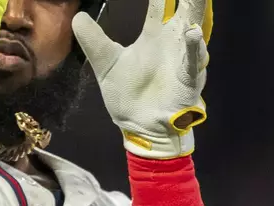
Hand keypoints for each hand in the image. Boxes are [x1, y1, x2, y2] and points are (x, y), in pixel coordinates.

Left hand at [73, 0, 212, 158]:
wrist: (138, 125)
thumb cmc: (127, 94)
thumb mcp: (105, 65)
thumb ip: (94, 41)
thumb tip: (77, 17)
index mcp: (154, 36)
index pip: (159, 5)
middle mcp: (172, 43)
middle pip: (186, 9)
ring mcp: (183, 60)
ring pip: (194, 31)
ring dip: (196, 12)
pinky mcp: (187, 80)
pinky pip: (192, 62)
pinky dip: (194, 48)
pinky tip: (191, 34)